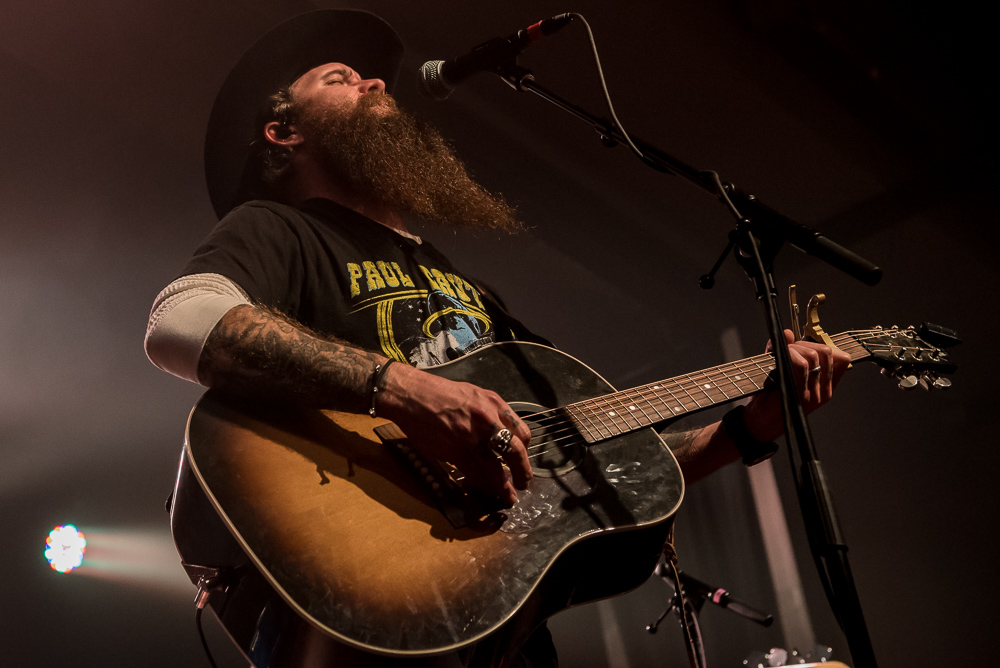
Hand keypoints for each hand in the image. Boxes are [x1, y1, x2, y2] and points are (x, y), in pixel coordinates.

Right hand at [376, 363, 531, 507]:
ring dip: (503, 486)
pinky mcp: (453, 450)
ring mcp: (470, 437)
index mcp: (494, 404)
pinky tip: (485, 489)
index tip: (522, 459)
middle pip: (514, 452)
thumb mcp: (474, 394)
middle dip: (522, 472)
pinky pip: (473, 472)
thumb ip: (491, 413)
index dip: (525, 451)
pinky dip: (481, 484)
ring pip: (494, 468)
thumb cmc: (440, 393)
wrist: (412, 395)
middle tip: (523, 483)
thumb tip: (502, 434)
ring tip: (508, 496)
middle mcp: (486, 420)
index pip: (522, 432)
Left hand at [743, 330, 851, 440]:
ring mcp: (814, 394)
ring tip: (782, 355)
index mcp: (826, 386)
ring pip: (813, 356)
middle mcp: (824, 391)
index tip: (804, 347)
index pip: (842, 358)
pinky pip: (801, 365)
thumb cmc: (769, 398)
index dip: (822, 345)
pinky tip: (779, 359)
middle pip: (827, 352)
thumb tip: (788, 333)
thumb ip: (786, 351)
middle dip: (806, 344)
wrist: (757, 425)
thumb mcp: (780, 370)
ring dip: (794, 348)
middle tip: (789, 350)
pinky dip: (790, 355)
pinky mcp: (800, 395)